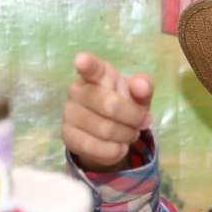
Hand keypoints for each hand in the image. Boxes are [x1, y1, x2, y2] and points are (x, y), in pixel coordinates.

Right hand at [61, 52, 154, 172]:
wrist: (111, 134)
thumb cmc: (125, 105)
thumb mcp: (139, 96)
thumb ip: (144, 87)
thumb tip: (140, 85)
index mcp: (97, 74)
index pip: (91, 67)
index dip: (86, 64)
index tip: (82, 61)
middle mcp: (77, 90)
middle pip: (110, 105)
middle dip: (133, 118)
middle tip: (142, 122)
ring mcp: (69, 112)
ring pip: (105, 129)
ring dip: (126, 135)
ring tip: (130, 134)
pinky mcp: (67, 135)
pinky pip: (93, 146)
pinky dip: (113, 150)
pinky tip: (120, 147)